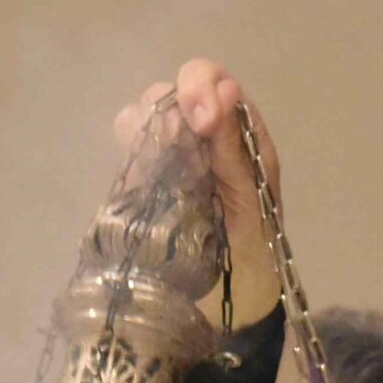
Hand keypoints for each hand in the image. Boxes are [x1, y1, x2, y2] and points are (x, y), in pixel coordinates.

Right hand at [114, 60, 283, 326]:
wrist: (233, 298)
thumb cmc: (254, 244)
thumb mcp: (253, 194)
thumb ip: (234, 146)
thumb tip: (223, 91)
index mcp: (238, 132)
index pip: (216, 83)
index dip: (203, 87)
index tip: (202, 120)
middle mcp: (203, 135)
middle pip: (175, 89)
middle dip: (172, 101)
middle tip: (175, 137)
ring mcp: (171, 155)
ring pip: (145, 112)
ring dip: (145, 121)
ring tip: (158, 155)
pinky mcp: (144, 180)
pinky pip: (129, 147)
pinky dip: (128, 147)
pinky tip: (139, 169)